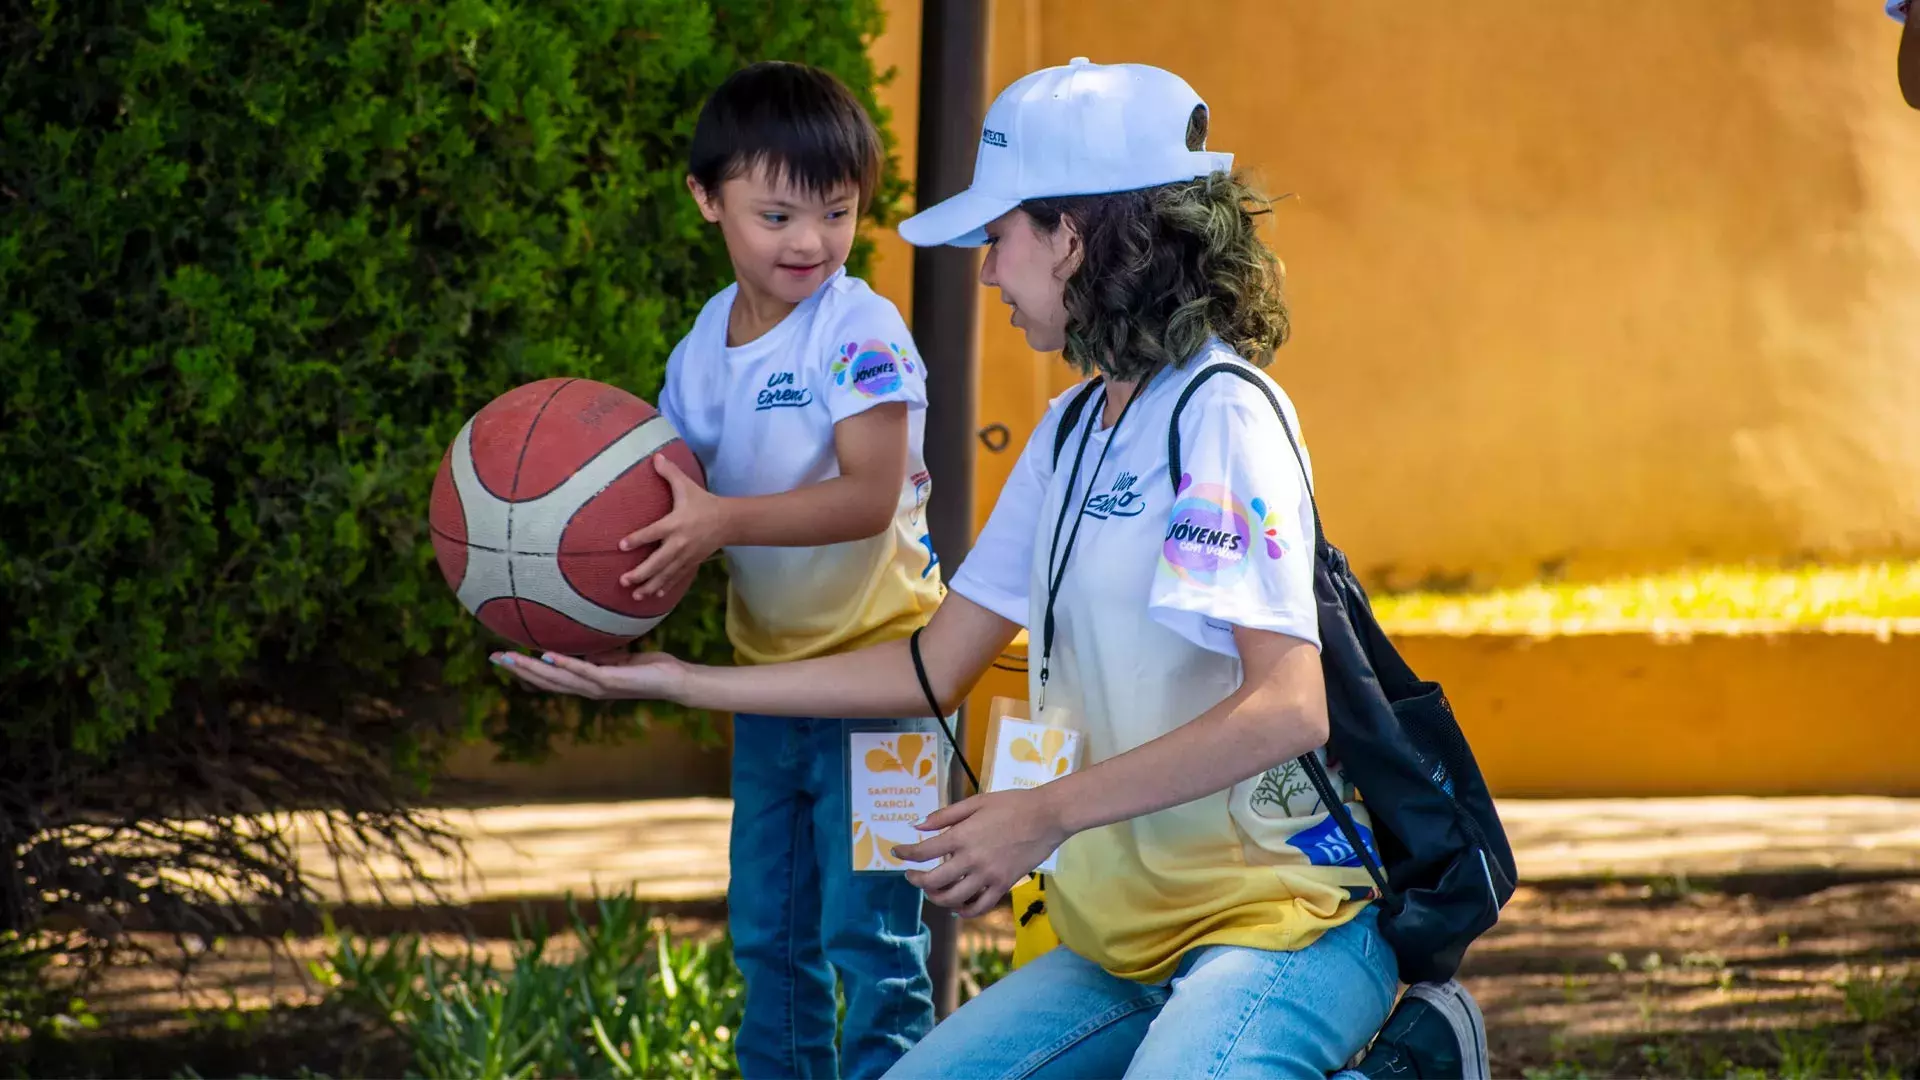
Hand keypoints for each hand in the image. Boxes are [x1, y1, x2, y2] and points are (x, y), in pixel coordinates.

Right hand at [489, 648, 689, 702]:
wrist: (674, 681)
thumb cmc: (650, 669)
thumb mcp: (621, 659)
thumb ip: (602, 656)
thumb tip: (585, 648)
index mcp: (587, 683)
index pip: (550, 677)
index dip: (526, 669)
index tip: (504, 657)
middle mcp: (587, 688)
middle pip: (545, 680)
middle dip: (519, 670)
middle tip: (494, 658)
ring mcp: (597, 686)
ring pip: (557, 678)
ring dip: (532, 668)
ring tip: (510, 657)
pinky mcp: (611, 680)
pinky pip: (584, 670)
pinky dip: (565, 664)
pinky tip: (547, 656)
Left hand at [618, 456, 727, 598]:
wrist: (728, 521)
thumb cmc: (703, 502)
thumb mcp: (687, 486)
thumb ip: (670, 473)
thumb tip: (656, 456)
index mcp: (675, 523)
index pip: (653, 533)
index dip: (637, 539)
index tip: (621, 546)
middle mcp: (679, 543)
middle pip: (657, 561)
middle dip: (640, 573)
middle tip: (624, 580)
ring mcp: (686, 556)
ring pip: (666, 574)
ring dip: (650, 585)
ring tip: (635, 595)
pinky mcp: (691, 563)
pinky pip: (676, 577)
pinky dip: (665, 587)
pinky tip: (654, 595)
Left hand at [894, 788, 1069, 917]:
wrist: (1047, 816)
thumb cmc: (1011, 804)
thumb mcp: (976, 802)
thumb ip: (945, 815)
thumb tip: (918, 825)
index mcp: (962, 836)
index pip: (924, 852)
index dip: (906, 854)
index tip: (897, 853)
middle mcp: (972, 860)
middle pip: (934, 881)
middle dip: (917, 881)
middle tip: (912, 876)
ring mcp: (988, 876)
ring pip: (953, 899)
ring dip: (936, 898)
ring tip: (932, 891)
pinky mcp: (1003, 886)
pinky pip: (979, 907)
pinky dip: (963, 911)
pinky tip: (957, 906)